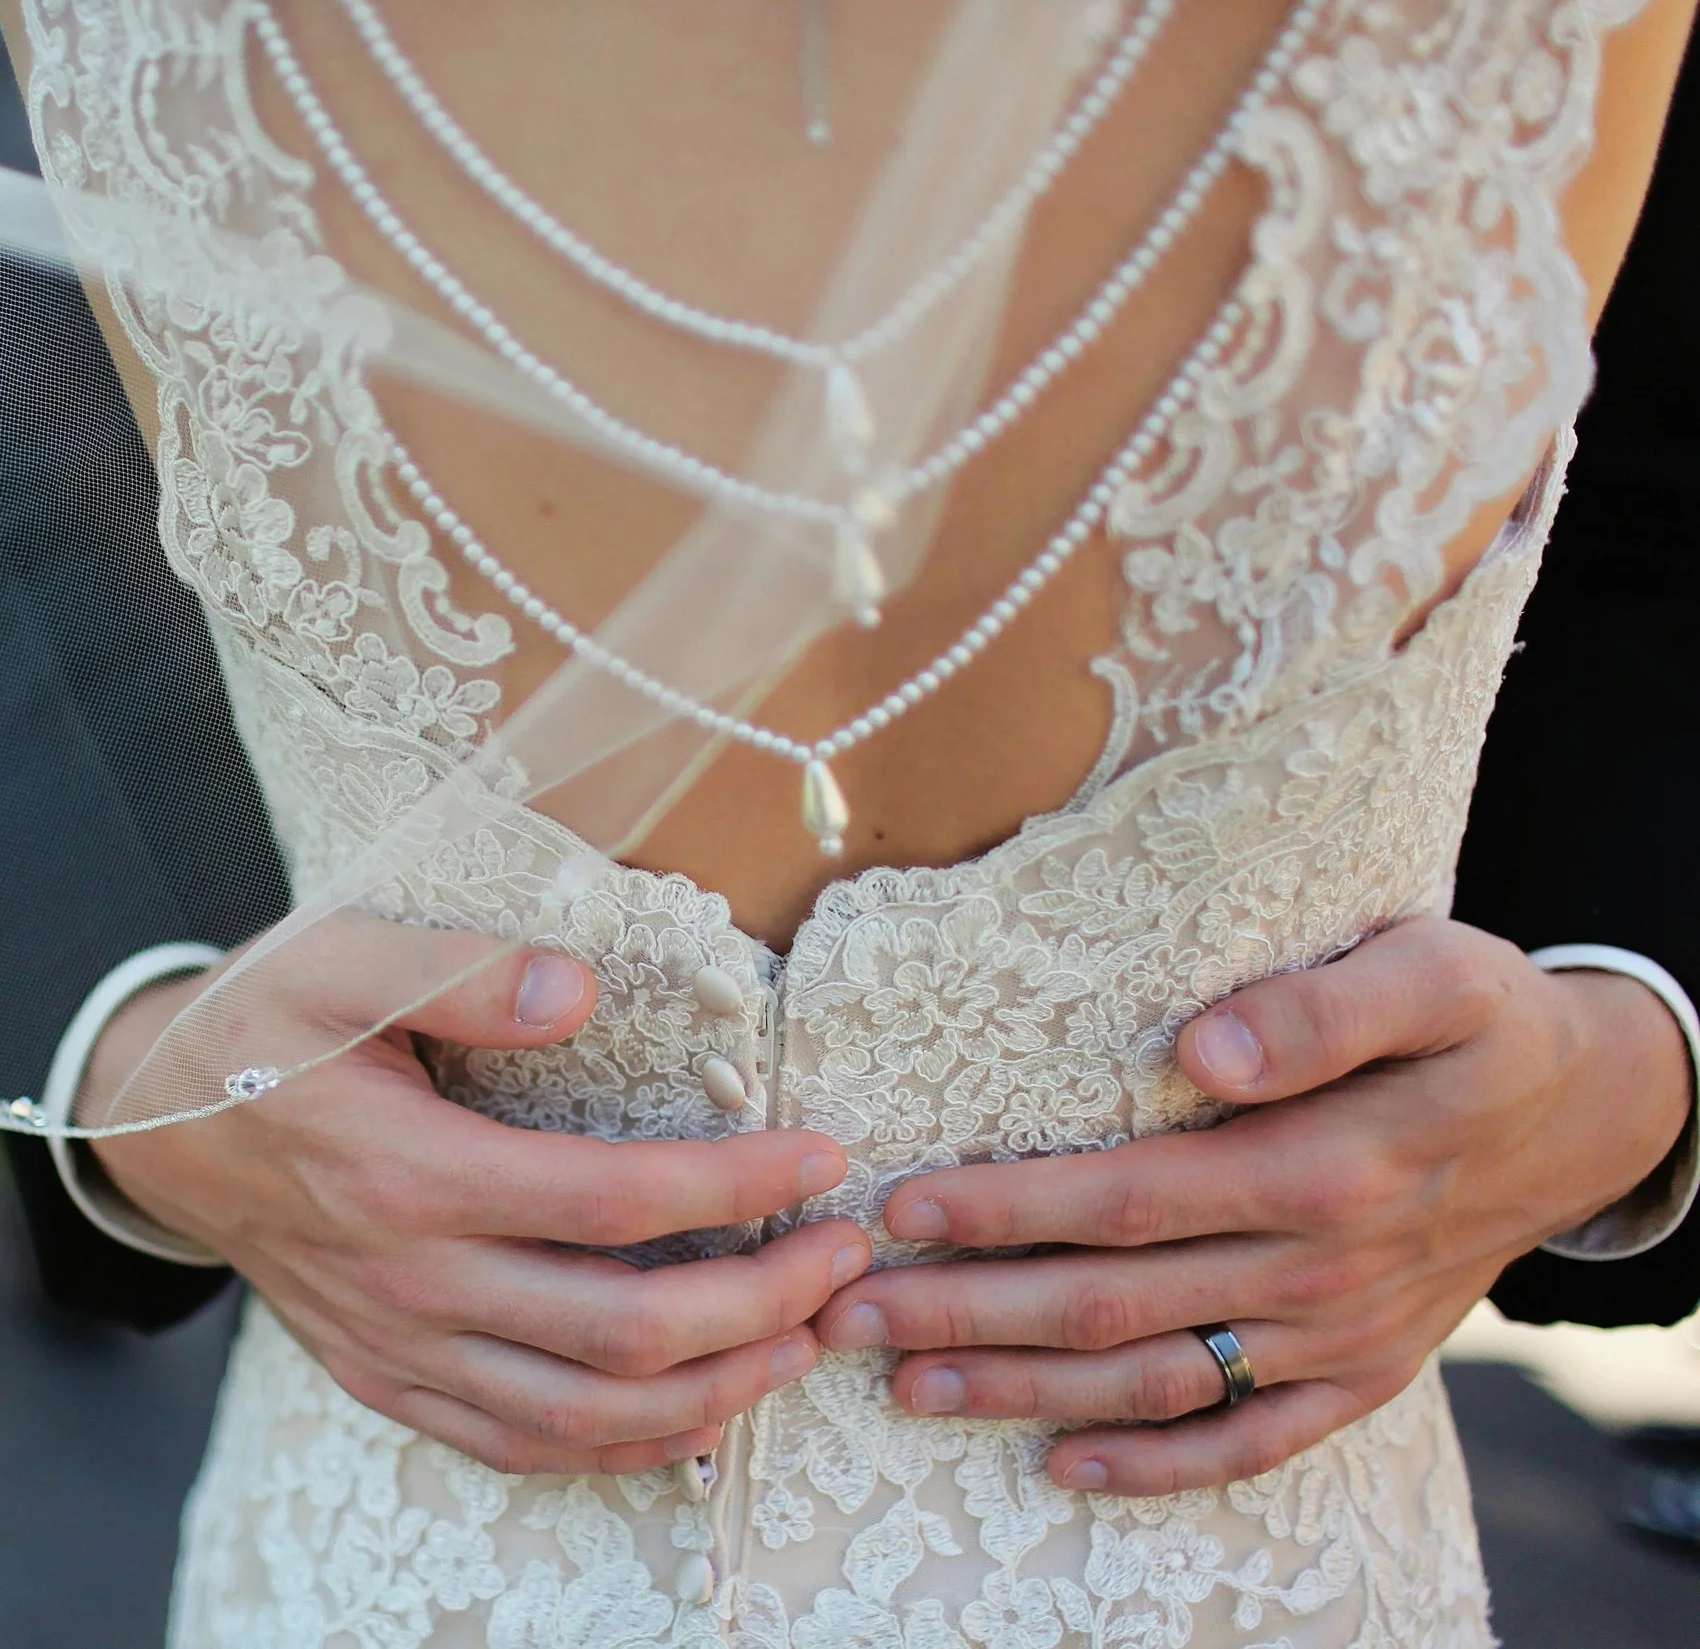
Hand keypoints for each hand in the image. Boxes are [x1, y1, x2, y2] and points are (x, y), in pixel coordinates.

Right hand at [87, 917, 866, 1475]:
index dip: (735, 1187)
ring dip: (717, 1389)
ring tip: (798, 1338)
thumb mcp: (338, 958)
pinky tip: (695, 1413)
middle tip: (840, 1254)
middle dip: (762, 1300)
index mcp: (409, 1173)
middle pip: (627, 1330)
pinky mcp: (387, 1380)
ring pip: (588, 1413)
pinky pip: (522, 1446)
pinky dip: (622, 1447)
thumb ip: (460, 969)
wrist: (148, 1120)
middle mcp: (412, 1282)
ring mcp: (400, 1347)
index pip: (615, 1202)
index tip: (818, 1157)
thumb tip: (579, 990)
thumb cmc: (257, 1026)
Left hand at [810, 918, 1691, 1495]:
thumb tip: (1205, 1049)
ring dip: (1024, 1389)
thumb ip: (1322, 1010)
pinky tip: (1064, 1464)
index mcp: (1329, 1168)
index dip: (1010, 1209)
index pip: (1131, 1198)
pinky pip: (1249, 1442)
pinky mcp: (1359, 1375)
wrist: (1588, 1110)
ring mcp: (1340, 1335)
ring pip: (1157, 1379)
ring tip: (907, 1384)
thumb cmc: (1481, 1020)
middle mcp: (1324, 1268)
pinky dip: (1156, 1462)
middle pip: (1115, 1303)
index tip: (904, 1207)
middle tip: (848, 1310)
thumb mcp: (1432, 971)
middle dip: (969, 1311)